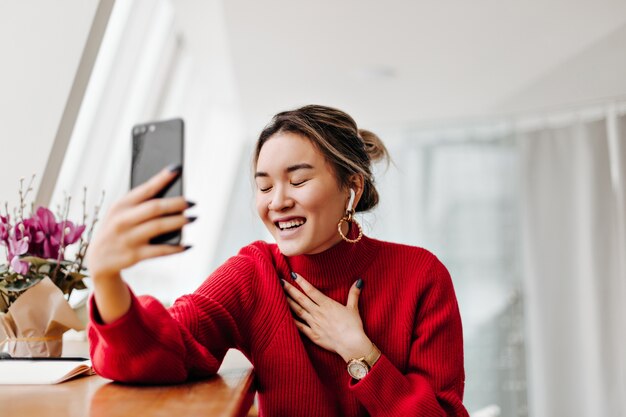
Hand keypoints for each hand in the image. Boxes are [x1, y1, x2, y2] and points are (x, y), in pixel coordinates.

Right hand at [87, 166, 191, 281]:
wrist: (99, 260)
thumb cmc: (118, 230)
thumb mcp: (121, 214)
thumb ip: (141, 205)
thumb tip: (173, 198)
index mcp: (120, 205)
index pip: (145, 188)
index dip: (162, 178)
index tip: (177, 169)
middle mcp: (122, 220)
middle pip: (155, 208)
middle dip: (176, 203)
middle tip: (192, 202)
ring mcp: (127, 238)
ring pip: (159, 227)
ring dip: (179, 222)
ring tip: (193, 218)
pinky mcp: (133, 255)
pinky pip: (160, 251)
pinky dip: (176, 248)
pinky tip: (187, 245)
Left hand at [282, 273, 371, 361]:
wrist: (351, 344)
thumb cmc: (353, 326)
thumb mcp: (353, 308)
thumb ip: (353, 294)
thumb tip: (359, 281)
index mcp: (327, 304)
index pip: (311, 290)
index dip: (301, 282)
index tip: (293, 275)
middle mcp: (318, 313)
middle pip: (301, 299)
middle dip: (290, 289)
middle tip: (280, 281)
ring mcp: (314, 324)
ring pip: (298, 311)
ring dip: (289, 302)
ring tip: (279, 295)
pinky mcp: (313, 335)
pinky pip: (300, 326)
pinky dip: (292, 320)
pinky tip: (284, 315)